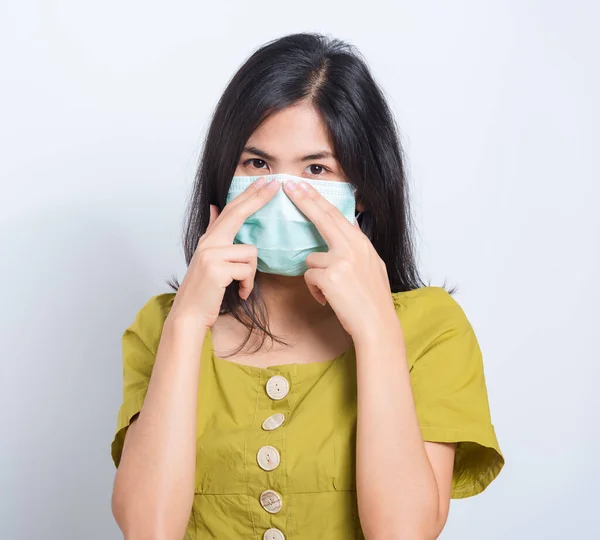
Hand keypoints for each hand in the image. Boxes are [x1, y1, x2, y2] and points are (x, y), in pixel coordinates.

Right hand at [168, 176, 279, 330]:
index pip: (231, 210)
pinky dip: (247, 285)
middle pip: (237, 214)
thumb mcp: (208, 258)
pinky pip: (247, 271)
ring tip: (240, 286)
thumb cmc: (205, 288)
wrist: (190, 313)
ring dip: (250, 275)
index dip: (248, 194)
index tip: (264, 181)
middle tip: (275, 184)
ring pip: (251, 253)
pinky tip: (238, 293)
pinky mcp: (217, 269)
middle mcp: (209, 242)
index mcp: (210, 239)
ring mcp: (211, 254)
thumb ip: (213, 232)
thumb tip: (214, 208)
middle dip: (258, 198)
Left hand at [282, 179, 397, 340]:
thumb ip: (356, 246)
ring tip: (332, 291)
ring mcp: (340, 260)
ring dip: (316, 276)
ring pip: (311, 259)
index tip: (304, 186)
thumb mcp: (372, 265)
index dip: (317, 199)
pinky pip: (309, 277)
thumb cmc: (373, 299)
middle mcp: (352, 247)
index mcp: (362, 243)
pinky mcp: (329, 276)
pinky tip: (329, 299)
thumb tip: (348, 226)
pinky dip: (316, 290)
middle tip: (289, 185)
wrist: (377, 324)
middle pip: (323, 217)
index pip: (335, 214)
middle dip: (305, 200)